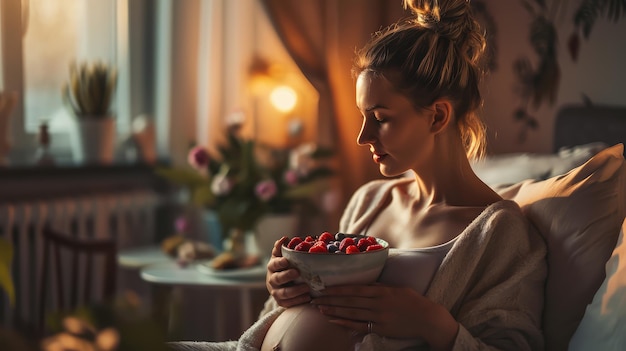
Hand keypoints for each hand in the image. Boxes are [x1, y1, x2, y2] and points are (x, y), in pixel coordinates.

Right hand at [265, 236, 310, 306]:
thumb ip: (281, 248)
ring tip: (307, 288)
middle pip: (277, 279)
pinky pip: (289, 303)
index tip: (287, 261)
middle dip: (287, 276)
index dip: (279, 263)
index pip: (274, 264)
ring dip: (295, 291)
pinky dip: (298, 301)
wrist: (280, 285)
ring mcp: (276, 292)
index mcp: (272, 267)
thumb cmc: (284, 267)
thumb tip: (284, 238)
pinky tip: (308, 297)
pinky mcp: (281, 302)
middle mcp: (272, 280)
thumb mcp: (281, 257)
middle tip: (298, 272)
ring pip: (283, 293)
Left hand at [311, 284, 457, 346]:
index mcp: (381, 291)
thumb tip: (363, 282)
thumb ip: (378, 286)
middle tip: (314, 297)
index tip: (324, 286)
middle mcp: (378, 303)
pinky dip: (344, 322)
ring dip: (333, 310)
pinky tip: (333, 319)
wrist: (426, 319)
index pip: (354, 289)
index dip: (337, 288)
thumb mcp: (395, 288)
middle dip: (330, 299)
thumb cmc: (411, 300)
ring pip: (351, 312)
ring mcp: (378, 317)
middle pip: (349, 300)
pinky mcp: (379, 329)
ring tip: (319, 307)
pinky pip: (358, 325)